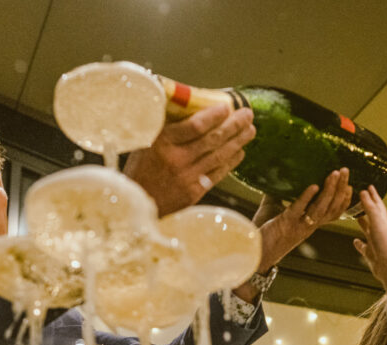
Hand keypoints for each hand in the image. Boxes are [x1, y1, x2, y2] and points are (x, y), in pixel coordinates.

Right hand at [124, 104, 255, 214]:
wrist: (136, 200)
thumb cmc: (140, 166)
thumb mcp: (145, 140)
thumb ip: (166, 124)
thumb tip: (188, 103)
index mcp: (163, 142)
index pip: (195, 126)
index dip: (214, 116)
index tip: (227, 107)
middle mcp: (176, 160)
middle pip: (212, 139)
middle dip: (234, 125)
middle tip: (248, 114)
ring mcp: (186, 178)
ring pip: (218, 156)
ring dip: (238, 142)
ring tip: (250, 130)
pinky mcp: (193, 193)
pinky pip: (217, 174)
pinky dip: (230, 162)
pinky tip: (240, 152)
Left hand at [232, 168, 353, 301]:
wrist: (252, 254)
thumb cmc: (262, 235)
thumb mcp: (273, 210)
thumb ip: (278, 195)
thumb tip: (275, 177)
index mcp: (309, 225)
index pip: (333, 213)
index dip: (344, 201)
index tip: (351, 186)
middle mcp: (308, 226)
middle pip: (331, 207)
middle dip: (340, 188)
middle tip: (345, 171)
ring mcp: (299, 226)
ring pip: (320, 208)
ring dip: (329, 190)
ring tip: (334, 174)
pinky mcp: (286, 224)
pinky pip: (300, 210)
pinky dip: (308, 198)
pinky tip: (314, 186)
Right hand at [352, 186, 386, 296]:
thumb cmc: (386, 244)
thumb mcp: (377, 222)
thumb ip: (370, 207)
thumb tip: (364, 192)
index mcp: (383, 222)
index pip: (378, 205)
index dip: (373, 196)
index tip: (369, 187)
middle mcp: (380, 231)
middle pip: (373, 216)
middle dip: (368, 207)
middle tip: (362, 199)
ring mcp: (376, 243)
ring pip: (368, 230)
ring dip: (363, 223)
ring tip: (357, 217)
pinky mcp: (372, 254)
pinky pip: (364, 247)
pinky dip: (359, 243)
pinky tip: (355, 241)